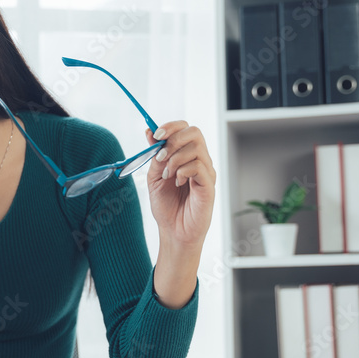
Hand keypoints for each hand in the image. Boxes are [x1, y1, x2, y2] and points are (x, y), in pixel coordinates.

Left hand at [144, 121, 215, 249]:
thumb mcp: (154, 176)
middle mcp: (199, 160)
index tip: (156, 135)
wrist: (173, 231)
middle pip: (194, 132)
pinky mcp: (209, 185)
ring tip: (168, 175)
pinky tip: (177, 183)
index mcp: (186, 156)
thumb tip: (149, 131)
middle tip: (161, 157)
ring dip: (175, 159)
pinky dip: (183, 171)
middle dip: (173, 140)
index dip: (171, 126)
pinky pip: (198, 167)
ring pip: (196, 148)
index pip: (185, 128)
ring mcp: (206, 172)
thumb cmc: (166, 206)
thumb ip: (155, 155)